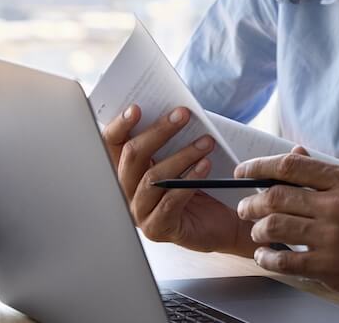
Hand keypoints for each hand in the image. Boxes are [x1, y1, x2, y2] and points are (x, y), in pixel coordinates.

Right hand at [101, 104, 259, 255]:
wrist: (225, 221)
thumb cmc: (204, 185)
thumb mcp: (184, 157)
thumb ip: (172, 139)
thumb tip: (175, 111)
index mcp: (128, 169)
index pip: (112, 144)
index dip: (120, 125)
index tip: (137, 108)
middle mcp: (127, 191)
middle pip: (132, 157)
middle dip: (158, 132)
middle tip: (183, 115)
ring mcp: (139, 212)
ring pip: (152, 178)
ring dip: (182, 155)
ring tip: (206, 142)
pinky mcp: (157, 229)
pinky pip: (169, 201)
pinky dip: (189, 180)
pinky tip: (205, 165)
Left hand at [235, 150, 338, 321]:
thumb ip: (332, 176)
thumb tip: (298, 155)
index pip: (290, 167)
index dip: (258, 167)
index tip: (243, 171)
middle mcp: (337, 205)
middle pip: (275, 195)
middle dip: (251, 202)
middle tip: (245, 208)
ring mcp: (332, 236)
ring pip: (274, 225)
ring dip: (257, 230)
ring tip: (257, 234)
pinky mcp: (329, 266)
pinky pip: (284, 259)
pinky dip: (267, 258)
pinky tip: (266, 257)